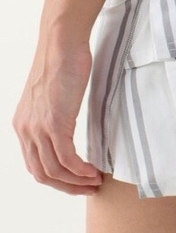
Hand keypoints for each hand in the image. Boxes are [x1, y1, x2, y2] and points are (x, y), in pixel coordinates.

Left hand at [13, 40, 102, 194]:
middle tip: (88, 188)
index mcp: (23, 125)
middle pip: (41, 173)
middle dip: (66, 187)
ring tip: (95, 182)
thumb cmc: (63, 63)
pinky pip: (66, 158)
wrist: (62, 44)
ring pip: (53, 170)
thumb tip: (69, 129)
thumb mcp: (54, 96)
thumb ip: (55, 115)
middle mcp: (25, 130)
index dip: (57, 179)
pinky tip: (94, 171)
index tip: (77, 181)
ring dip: (76, 182)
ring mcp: (38, 127)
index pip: (35, 164)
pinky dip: (81, 170)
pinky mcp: (54, 123)